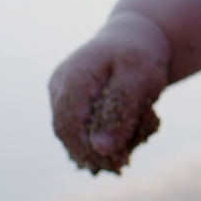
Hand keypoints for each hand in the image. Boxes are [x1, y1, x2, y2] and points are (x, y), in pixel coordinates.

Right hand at [49, 12, 170, 174]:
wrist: (136, 39)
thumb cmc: (141, 56)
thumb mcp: (140, 80)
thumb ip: (120, 112)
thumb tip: (101, 149)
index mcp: (73, 77)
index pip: (69, 126)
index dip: (88, 150)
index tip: (118, 161)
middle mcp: (59, 87)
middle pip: (69, 134)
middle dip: (98, 152)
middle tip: (126, 160)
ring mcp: (60, 95)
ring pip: (75, 136)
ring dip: (104, 144)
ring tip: (131, 133)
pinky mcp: (69, 104)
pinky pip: (81, 131)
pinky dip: (103, 137)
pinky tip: (125, 132)